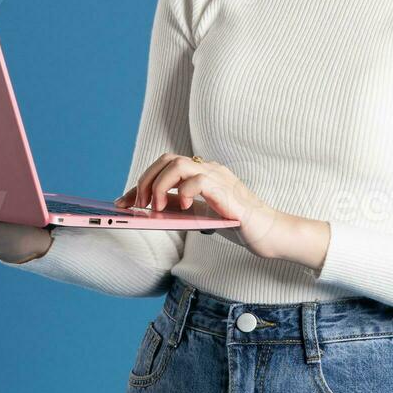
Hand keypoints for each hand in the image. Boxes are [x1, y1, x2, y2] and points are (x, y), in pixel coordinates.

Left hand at [114, 153, 327, 269]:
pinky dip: (184, 193)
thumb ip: (181, 208)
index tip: (123, 201)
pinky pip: (198, 181)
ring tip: (157, 208)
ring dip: (160, 185)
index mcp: (202, 173)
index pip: (164, 166)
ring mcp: (219, 177)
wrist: (269, 233)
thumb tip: (150, 211)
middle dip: (145, 181)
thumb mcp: (201, 215)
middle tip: (139, 205)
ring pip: (178, 164)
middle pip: (166, 159)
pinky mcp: (227, 191)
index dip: (140, 182)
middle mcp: (209, 169)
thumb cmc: (238, 224)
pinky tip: (183, 209)